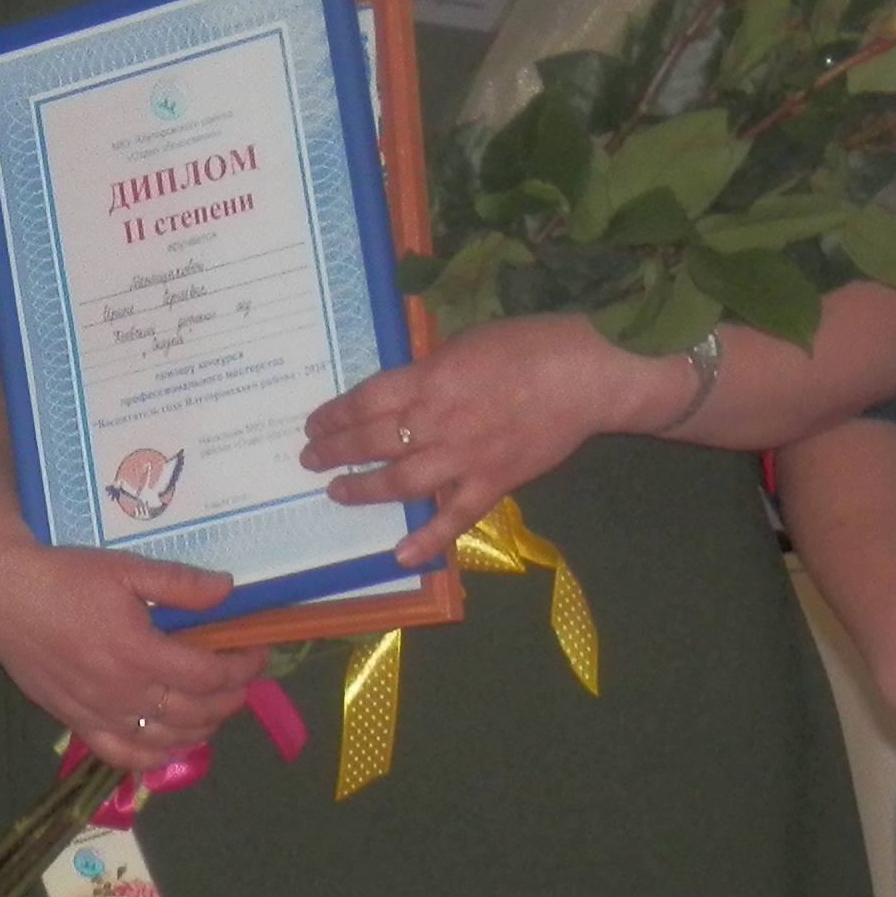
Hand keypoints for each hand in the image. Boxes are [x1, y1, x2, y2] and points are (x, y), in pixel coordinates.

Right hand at [0, 537, 262, 775]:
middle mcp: (124, 693)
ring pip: (168, 738)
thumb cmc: (64, 578)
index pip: (209, 674)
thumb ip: (180, 583)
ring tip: (216, 705)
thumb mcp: (125, 568)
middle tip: (242, 677)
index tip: (255, 651)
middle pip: (197, 711)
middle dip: (231, 697)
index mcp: (140, 652)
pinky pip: (125, 755)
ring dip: (204, 726)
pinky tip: (172, 743)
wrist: (2, 596)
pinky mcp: (78, 723)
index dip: (242, 666)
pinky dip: (156, 756)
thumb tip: (228, 591)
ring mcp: (101, 714)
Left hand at [301, 311, 677, 566]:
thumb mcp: (465, 341)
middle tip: (310, 459)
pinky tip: (400, 554)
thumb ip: (430, 368)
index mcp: (427, 380)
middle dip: (334, 452)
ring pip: (400, 482)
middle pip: (371, 442)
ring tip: (337, 492)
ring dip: (363, 490)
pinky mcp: (492, 483)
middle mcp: (435, 422)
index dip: (334, 415)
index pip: (364, 402)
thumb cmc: (528, 345)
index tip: (314, 424)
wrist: (586, 373)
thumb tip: (407, 385)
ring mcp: (463, 458)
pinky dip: (426, 539)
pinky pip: (453, 518)